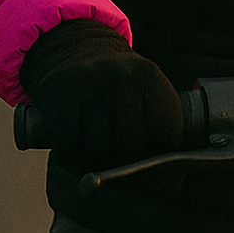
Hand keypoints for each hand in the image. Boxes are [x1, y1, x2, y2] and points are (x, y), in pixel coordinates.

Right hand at [20, 20, 183, 172]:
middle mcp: (122, 77)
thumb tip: (172, 182)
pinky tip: (76, 154)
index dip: (163, 159)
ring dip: (97, 166)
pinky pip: (70, 149)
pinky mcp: (60, 99)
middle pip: (132, 145)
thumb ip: (160, 127)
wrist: (73, 50)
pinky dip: (72, 160)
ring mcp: (90, 86)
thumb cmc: (117, 87)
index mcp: (150, 77)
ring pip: (99, 152)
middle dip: (127, 164)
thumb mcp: (145, 91)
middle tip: (121, 166)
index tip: (159, 171)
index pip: (167, 134)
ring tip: (98, 160)